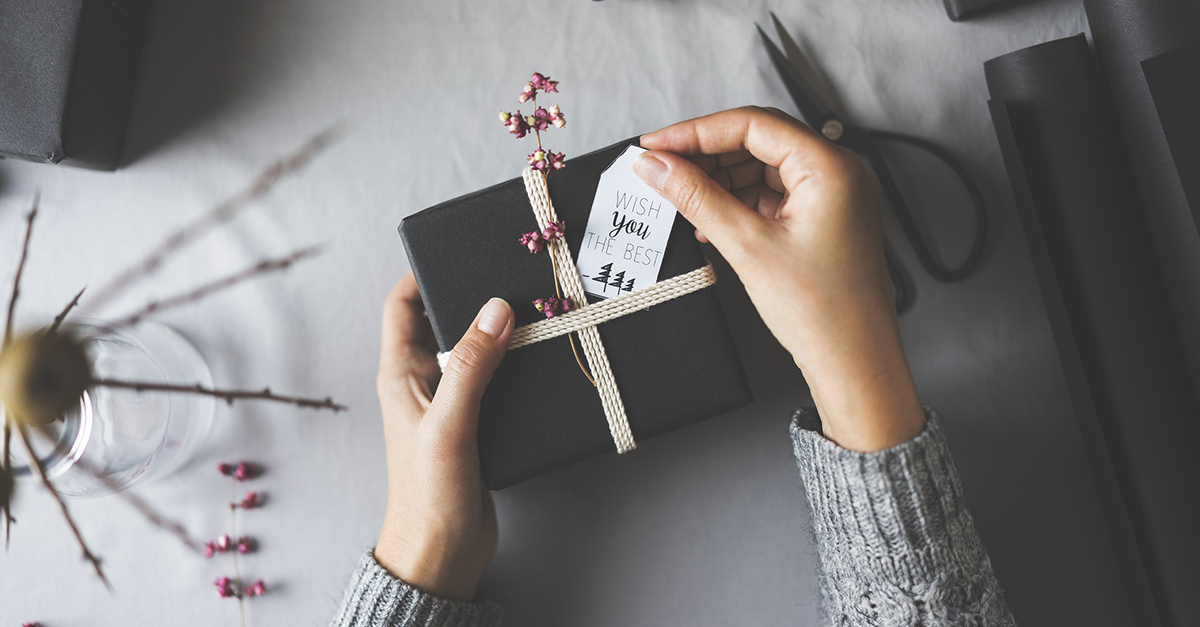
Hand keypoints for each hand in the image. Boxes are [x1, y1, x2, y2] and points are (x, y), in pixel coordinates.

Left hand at [373, 272, 512, 599]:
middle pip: (443, 321)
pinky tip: (539, 356)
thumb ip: (472, 366)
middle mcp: (422, 382)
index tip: (458, 249)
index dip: (422, 273)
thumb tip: (496, 308)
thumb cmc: (428, 493)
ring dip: (496, 330)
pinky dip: (513, 362)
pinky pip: (494, 379)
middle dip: (471, 295)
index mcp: (400, 374)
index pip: (402, 306)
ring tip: (532, 306)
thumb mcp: (449, 423)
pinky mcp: (475, 424)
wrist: (442, 552)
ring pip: (473, 349)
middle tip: (508, 272)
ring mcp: (449, 403)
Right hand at [634, 106, 923, 451]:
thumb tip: (658, 167)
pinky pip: (773, 195)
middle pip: (758, 141)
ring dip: (719, 180)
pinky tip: (708, 219)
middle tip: (661, 170)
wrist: (854, 363)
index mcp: (831, 167)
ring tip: (679, 198)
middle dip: (705, 155)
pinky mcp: (824, 219)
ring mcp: (833, 197)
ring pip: (763, 168)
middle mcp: (838, 173)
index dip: (696, 131)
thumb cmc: (824, 312)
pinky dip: (738, 202)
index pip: (752, 125)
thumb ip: (697, 198)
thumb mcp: (748, 247)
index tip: (657, 145)